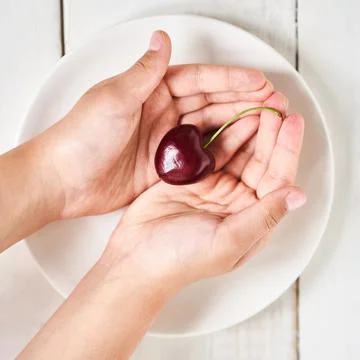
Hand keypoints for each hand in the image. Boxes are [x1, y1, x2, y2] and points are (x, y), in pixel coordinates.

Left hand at [34, 31, 271, 218]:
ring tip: (265, 124)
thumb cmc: (81, 137)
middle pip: (209, 103)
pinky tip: (240, 151)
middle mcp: (162, 114)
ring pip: (208, 129)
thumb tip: (162, 39)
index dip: (229, 80)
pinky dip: (219, 154)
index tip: (257, 82)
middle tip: (271, 102)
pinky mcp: (166, 167)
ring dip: (236, 126)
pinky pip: (199, 157)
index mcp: (151, 91)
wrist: (64, 180)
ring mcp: (166, 142)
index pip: (199, 80)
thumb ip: (144, 72)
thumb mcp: (114, 98)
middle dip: (241, 102)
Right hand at [105, 92, 305, 287]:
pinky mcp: (194, 174)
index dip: (287, 149)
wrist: (138, 255)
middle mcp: (238, 199)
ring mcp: (216, 185)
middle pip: (261, 159)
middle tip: (275, 103)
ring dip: (250, 126)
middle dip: (271, 131)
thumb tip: (298, 196)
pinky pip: (213, 148)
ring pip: (240, 150)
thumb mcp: (228, 242)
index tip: (292, 123)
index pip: (278, 178)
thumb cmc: (182, 259)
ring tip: (259, 102)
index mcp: (252, 217)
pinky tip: (231, 115)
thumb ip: (263, 217)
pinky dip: (223, 131)